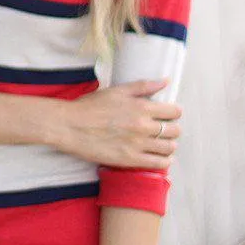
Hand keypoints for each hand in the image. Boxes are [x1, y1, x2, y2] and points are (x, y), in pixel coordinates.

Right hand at [59, 79, 181, 170]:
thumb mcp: (118, 91)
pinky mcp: (129, 160)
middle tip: (167, 129)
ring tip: (165, 144)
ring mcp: (137, 144)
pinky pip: (157, 163)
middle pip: (174, 131)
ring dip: (170, 145)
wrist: (70, 126)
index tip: (171, 114)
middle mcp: (143, 126)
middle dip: (173, 129)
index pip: (174, 112)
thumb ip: (143, 86)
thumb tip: (165, 81)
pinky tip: (162, 158)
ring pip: (168, 148)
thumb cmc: (91, 106)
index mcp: (142, 107)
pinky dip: (164, 161)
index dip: (175, 113)